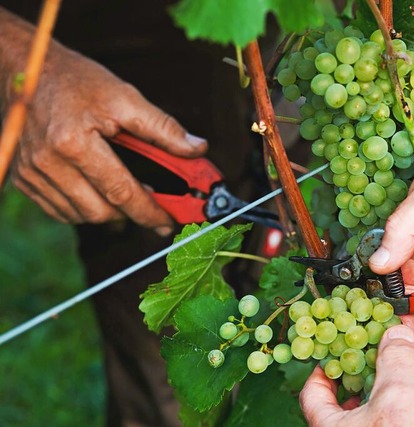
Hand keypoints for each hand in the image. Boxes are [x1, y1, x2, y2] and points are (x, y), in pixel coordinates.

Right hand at [5, 18, 206, 233]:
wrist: (29, 70)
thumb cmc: (79, 81)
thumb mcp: (126, 97)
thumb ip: (163, 128)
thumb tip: (198, 149)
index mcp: (74, 143)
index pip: (120, 192)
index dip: (149, 212)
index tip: (168, 222)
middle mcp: (47, 162)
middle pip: (100, 212)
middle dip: (130, 214)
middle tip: (151, 206)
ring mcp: (32, 173)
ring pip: (80, 216)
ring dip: (108, 212)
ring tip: (124, 193)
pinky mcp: (23, 178)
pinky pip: (60, 211)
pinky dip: (83, 209)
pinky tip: (98, 192)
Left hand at [300, 321, 413, 426]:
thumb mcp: (396, 400)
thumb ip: (394, 363)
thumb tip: (397, 332)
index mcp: (327, 426)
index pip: (312, 390)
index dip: (325, 364)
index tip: (341, 346)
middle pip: (344, 398)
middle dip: (364, 371)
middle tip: (378, 351)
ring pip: (370, 410)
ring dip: (386, 387)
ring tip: (403, 368)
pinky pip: (391, 419)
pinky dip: (403, 405)